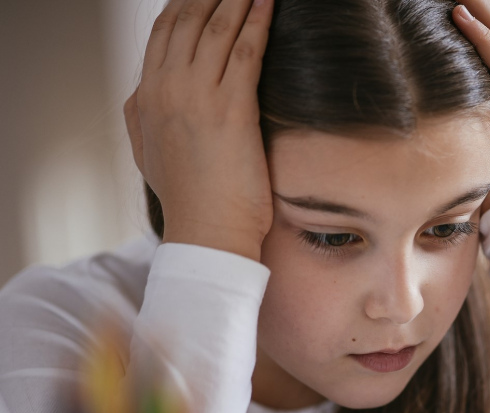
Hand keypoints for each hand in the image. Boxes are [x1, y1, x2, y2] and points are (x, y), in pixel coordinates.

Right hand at [123, 0, 274, 261]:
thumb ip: (144, 117)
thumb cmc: (190, 201)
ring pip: (217, 30)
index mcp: (145, 98)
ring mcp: (196, 98)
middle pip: (188, 22)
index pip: (164, 34)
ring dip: (238, 0)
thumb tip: (142, 93)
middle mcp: (166, 90)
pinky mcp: (231, 110)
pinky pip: (245, 51)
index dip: (185, 6)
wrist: (206, 233)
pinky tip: (269, 3)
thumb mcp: (149, 153)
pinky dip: (258, 22)